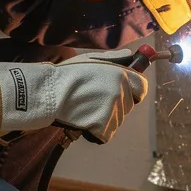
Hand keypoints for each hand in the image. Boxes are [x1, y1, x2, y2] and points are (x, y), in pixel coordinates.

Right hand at [0, 50, 148, 144]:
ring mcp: (113, 110)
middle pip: (128, 106)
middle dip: (115, 105)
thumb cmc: (66, 75)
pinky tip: (84, 122)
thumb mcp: (91, 59)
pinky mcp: (103, 126)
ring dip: (105, 119)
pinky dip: (97, 132)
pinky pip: (106, 134)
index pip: (142, 88)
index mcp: (121, 74)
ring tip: (85, 110)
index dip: (133, 92)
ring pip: (117, 121)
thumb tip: (129, 56)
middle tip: (94, 101)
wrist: (48, 93)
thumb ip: (114, 58)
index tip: (121, 94)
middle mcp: (121, 92)